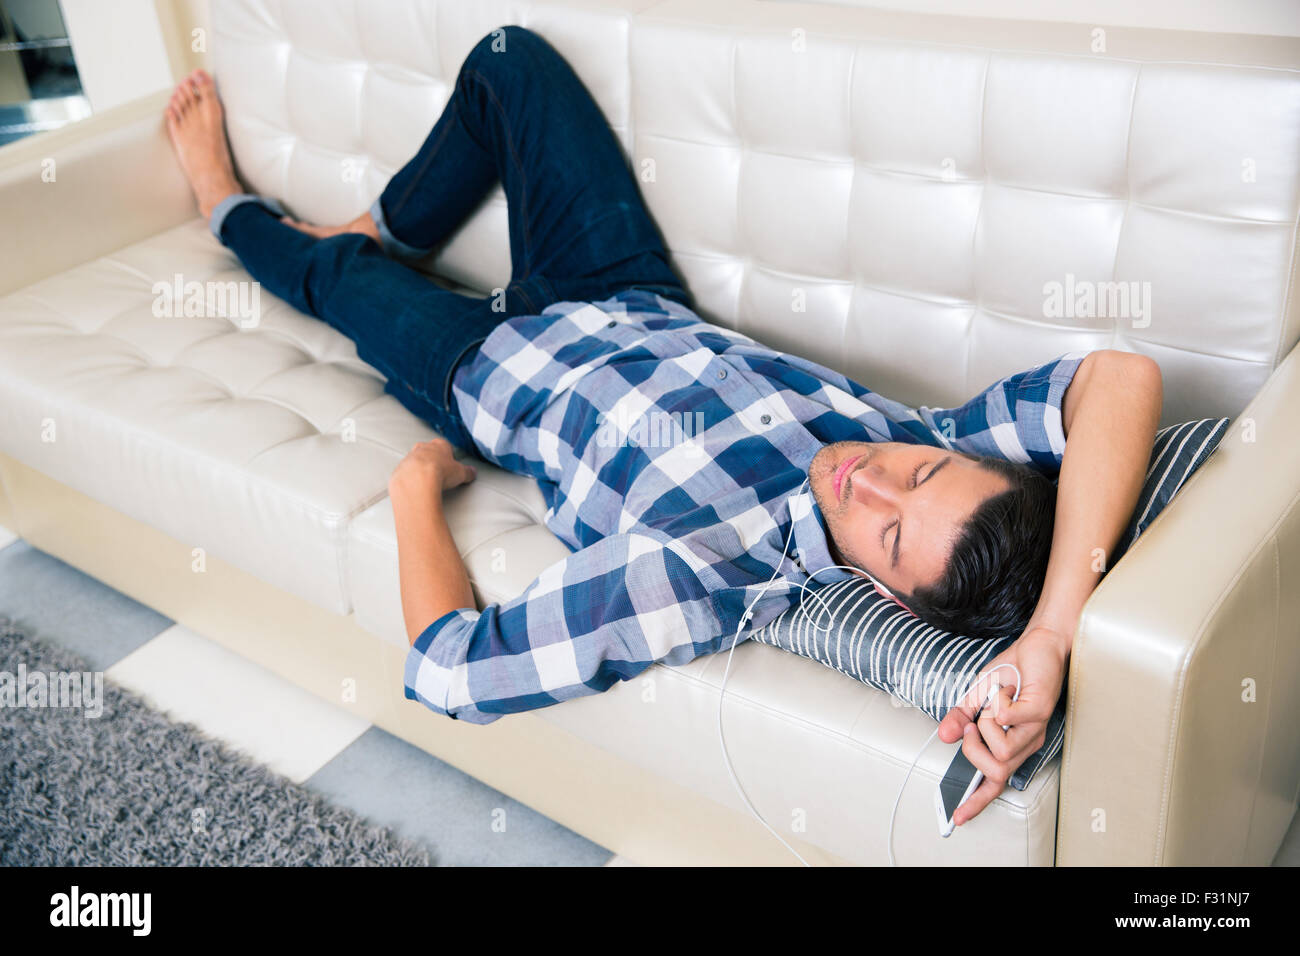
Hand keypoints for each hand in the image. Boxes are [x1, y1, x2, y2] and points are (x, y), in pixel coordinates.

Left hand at [389, 437, 477, 496]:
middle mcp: (423, 448)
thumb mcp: (460, 473)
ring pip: (415, 461)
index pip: (445, 446)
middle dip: (433, 460)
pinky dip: (410, 479)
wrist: (417, 480)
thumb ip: (467, 472)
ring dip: (420, 469)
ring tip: (427, 482)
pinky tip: (416, 487)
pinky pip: (405, 472)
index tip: (451, 465)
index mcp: (439, 445)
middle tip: (439, 473)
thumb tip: (472, 472)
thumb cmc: (439, 472)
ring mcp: (410, 457)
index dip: (449, 456)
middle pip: (428, 451)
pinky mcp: (400, 469)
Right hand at [936, 623, 1070, 825]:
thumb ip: (960, 718)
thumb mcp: (976, 696)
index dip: (976, 800)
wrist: (1039, 645)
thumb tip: (944, 736)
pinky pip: (1005, 720)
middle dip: (973, 749)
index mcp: (1012, 743)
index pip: (995, 782)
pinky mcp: (1039, 713)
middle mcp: (1026, 742)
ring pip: (1000, 750)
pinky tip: (1005, 690)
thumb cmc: (1013, 671)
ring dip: (986, 722)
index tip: (957, 816)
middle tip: (973, 724)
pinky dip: (996, 701)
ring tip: (994, 701)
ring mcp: (1034, 730)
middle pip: (994, 770)